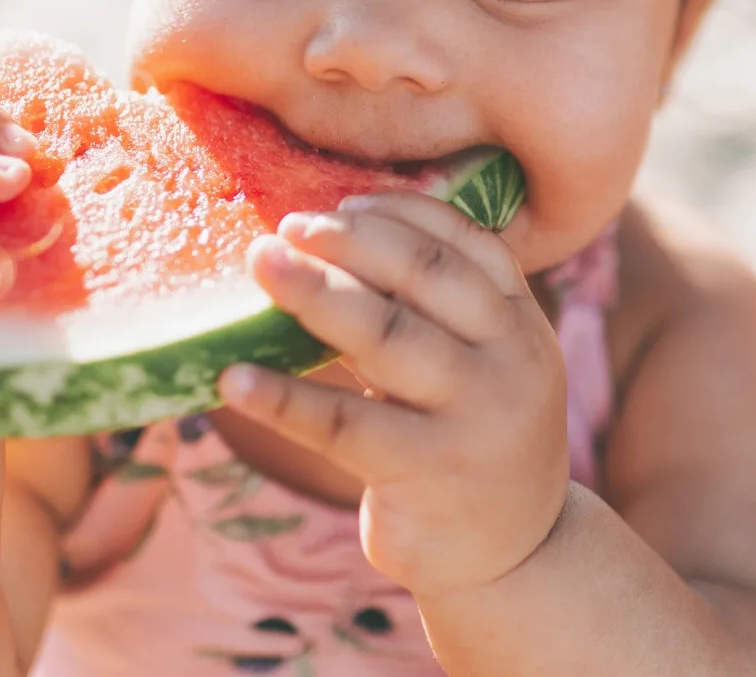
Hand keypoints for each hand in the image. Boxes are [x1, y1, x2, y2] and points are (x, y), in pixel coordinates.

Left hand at [219, 191, 570, 597]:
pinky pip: (344, 425)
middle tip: (286, 226)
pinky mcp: (429, 472)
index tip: (340, 201)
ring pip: (387, 337)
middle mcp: (511, 359)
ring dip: (316, 294)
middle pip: (425, 276)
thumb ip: (437, 310)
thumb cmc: (473, 439)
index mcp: (521, 322)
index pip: (467, 243)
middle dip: (351, 242)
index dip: (401, 214)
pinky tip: (234, 381)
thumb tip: (334, 239)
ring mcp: (474, 416)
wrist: (517, 553)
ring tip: (261, 264)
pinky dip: (284, 400)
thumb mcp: (482, 365)